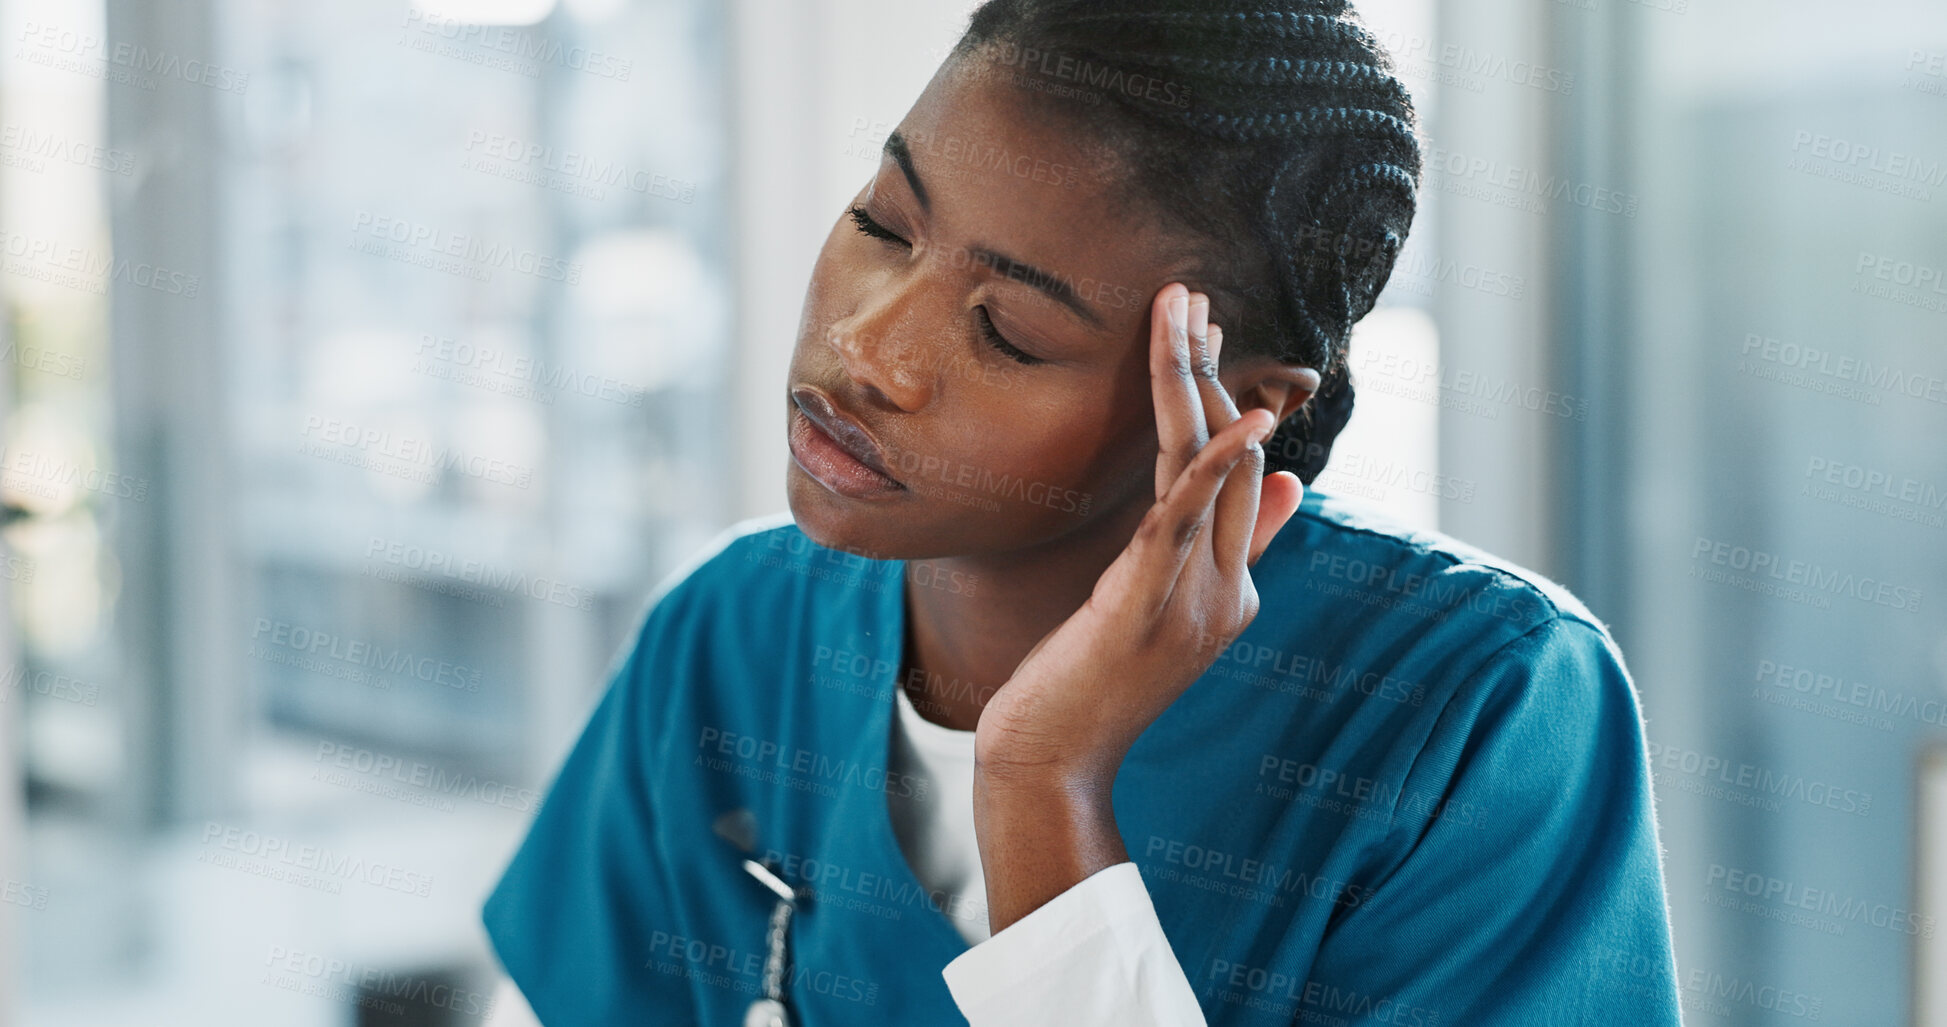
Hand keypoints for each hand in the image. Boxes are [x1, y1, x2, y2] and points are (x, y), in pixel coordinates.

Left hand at [972, 283, 1306, 782]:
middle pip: (1235, 455)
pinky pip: (1187, 519)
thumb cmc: (1084, 691)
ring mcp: (1194, 601)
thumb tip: (1284, 487)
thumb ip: (1209, 557)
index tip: (1198, 332)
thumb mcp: (1151, 613)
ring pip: (1210, 468)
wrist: (1048, 767)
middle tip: (1189, 294)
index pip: (1241, 472)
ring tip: (1182, 307)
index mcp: (1227, 589)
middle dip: (1212, 368)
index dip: (1225, 395)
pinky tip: (1233, 415)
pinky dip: (1215, 463)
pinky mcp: (1147, 607)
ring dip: (1197, 380)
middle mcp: (1224, 590)